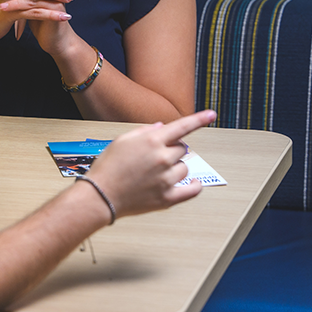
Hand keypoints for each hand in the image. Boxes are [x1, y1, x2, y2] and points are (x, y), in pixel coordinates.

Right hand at [84, 110, 217, 219]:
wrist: (100, 195)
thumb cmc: (107, 167)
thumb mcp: (122, 140)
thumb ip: (144, 131)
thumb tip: (162, 127)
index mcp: (151, 141)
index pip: (182, 126)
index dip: (199, 119)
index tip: (211, 114)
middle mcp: (162, 158)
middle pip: (182, 148)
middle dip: (172, 149)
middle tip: (156, 155)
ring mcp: (166, 179)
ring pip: (184, 167)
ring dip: (175, 167)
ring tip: (156, 172)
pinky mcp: (167, 197)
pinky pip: (191, 191)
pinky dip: (194, 186)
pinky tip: (193, 183)